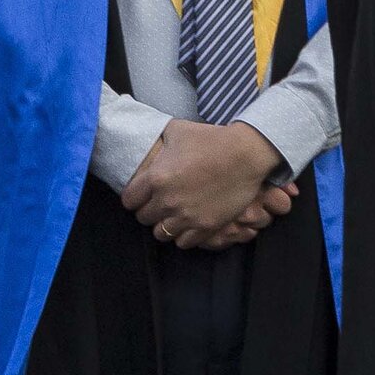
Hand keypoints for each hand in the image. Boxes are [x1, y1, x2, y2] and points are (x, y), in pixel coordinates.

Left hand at [121, 120, 293, 250]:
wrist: (246, 153)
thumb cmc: (211, 138)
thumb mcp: (176, 131)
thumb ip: (158, 140)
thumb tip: (149, 139)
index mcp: (155, 178)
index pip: (129, 201)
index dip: (134, 198)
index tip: (141, 196)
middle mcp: (167, 200)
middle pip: (144, 218)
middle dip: (149, 211)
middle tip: (159, 204)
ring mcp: (187, 216)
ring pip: (161, 234)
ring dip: (165, 225)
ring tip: (173, 217)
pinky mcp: (206, 226)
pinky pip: (184, 243)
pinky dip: (183, 236)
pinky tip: (188, 225)